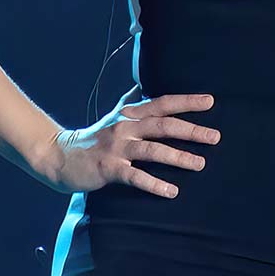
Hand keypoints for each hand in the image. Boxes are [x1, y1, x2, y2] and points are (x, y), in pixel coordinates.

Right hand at [39, 85, 220, 198]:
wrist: (59, 156)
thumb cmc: (94, 138)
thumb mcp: (116, 116)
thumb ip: (133, 102)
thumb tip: (147, 84)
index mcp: (130, 114)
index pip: (163, 104)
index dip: (187, 102)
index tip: (211, 102)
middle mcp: (126, 127)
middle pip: (163, 125)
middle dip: (191, 131)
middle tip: (215, 137)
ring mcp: (117, 148)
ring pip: (153, 150)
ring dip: (178, 157)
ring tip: (200, 164)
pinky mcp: (109, 168)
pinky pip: (135, 176)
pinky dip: (154, 183)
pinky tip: (171, 191)